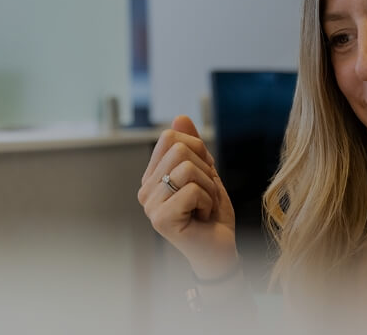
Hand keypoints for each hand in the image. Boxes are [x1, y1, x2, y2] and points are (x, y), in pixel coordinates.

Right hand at [137, 115, 238, 278]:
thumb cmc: (212, 215)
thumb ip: (193, 145)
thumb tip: (180, 117)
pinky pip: (192, 190)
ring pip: (187, 168)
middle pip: (180, 150)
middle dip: (206, 170)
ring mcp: (151, 205)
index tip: (203, 175)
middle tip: (205, 194)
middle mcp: (146, 189)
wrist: (220, 250)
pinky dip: (208, 201)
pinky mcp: (161, 219)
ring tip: (204, 206)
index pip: (170, 137)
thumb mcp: (206, 172)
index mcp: (152, 176)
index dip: (198, 150)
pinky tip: (202, 217)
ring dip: (208, 187)